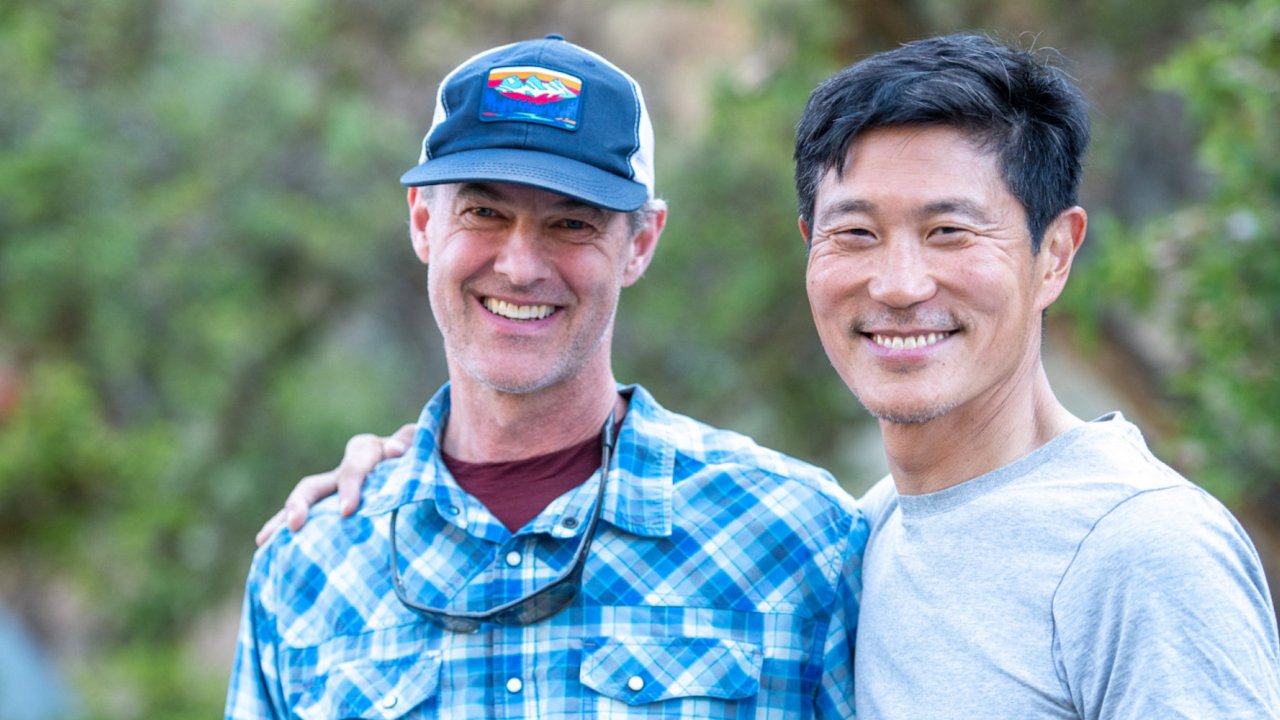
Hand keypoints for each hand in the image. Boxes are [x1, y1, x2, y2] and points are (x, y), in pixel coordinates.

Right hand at [255, 423, 415, 545]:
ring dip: (284, 521)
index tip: (348, 511)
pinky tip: (269, 552)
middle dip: (302, 503)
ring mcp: (333, 496)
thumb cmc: (425, 462)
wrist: (425, 475)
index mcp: (368, 453)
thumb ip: (416, 443)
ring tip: (265, 540)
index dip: (350, 483)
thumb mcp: (424, 449)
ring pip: (302, 507)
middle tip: (295, 524)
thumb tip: (398, 450)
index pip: (356, 462)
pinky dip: (286, 535)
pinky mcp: (330, 516)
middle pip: (314, 484)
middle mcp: (344, 473)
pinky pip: (304, 524)